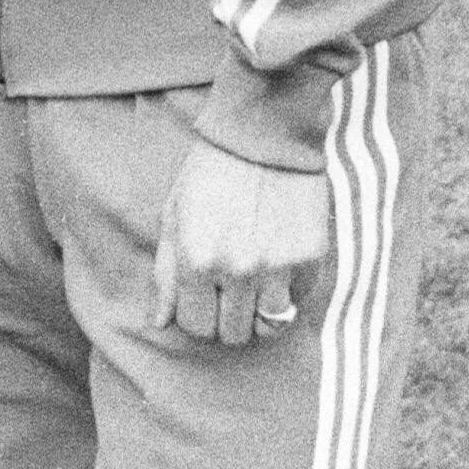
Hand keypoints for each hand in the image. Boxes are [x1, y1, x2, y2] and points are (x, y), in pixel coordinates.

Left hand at [150, 142, 331, 347]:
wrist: (263, 134)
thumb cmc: (209, 173)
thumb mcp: (174, 217)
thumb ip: (166, 274)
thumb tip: (159, 322)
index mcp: (197, 260)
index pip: (194, 326)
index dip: (196, 316)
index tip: (202, 300)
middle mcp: (237, 270)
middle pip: (232, 334)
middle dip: (226, 319)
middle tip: (227, 294)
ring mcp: (278, 266)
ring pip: (268, 327)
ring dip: (258, 313)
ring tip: (253, 286)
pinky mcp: (310, 257)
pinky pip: (297, 301)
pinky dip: (286, 292)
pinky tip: (276, 266)